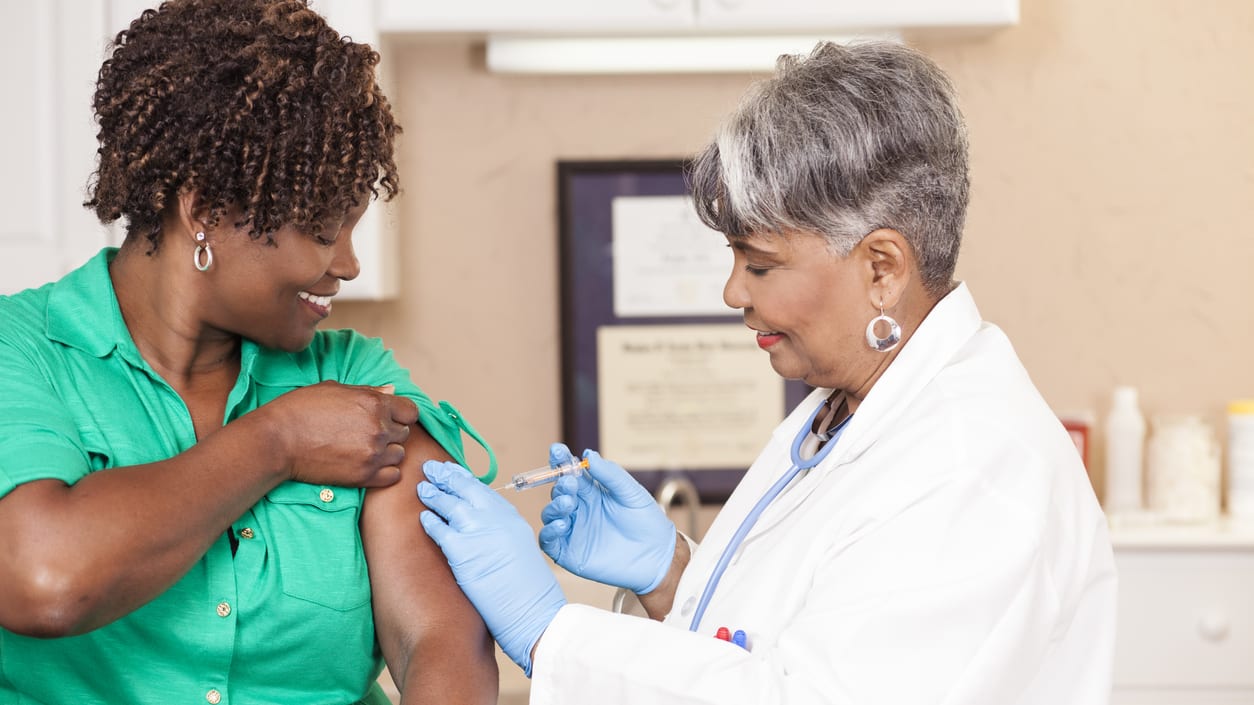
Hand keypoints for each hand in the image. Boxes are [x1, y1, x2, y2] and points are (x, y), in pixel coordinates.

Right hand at [265, 381, 415, 487]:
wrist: (277, 440)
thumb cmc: (301, 409)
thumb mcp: (335, 389)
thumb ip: (369, 391)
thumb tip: (392, 391)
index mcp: (374, 403)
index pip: (410, 412)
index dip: (400, 414)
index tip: (389, 418)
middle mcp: (379, 428)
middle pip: (404, 433)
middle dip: (391, 432)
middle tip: (367, 433)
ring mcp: (373, 454)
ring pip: (399, 455)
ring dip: (387, 453)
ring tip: (364, 449)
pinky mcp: (364, 476)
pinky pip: (392, 476)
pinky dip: (385, 472)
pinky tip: (367, 465)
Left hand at [418, 460, 565, 675]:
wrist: (532, 609)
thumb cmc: (527, 588)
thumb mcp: (520, 547)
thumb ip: (501, 531)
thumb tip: (481, 526)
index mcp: (510, 516)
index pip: (482, 490)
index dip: (464, 478)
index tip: (452, 470)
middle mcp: (495, 517)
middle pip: (465, 488)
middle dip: (445, 476)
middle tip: (430, 468)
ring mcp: (478, 531)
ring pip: (449, 504)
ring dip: (433, 494)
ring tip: (422, 488)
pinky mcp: (461, 550)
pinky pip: (439, 530)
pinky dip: (430, 522)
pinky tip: (423, 517)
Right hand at [538, 444, 675, 593]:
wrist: (657, 555)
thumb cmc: (646, 522)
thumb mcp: (630, 492)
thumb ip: (610, 474)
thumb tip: (588, 454)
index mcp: (591, 492)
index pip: (570, 472)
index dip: (561, 460)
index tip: (557, 450)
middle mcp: (579, 509)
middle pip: (558, 492)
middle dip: (560, 484)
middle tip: (570, 483)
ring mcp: (573, 530)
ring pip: (550, 514)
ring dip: (554, 506)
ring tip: (568, 503)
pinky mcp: (569, 552)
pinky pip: (548, 540)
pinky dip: (549, 531)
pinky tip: (563, 524)